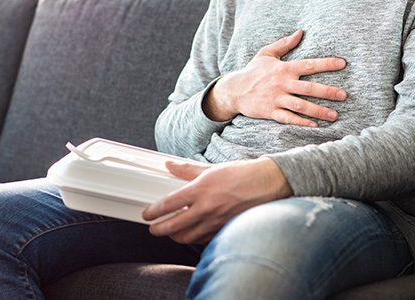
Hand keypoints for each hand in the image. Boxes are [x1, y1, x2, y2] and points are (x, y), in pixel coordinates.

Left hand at [142, 157, 291, 243]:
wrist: (267, 184)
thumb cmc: (241, 175)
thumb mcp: (211, 168)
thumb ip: (187, 169)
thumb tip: (169, 165)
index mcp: (200, 190)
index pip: (168, 204)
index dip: (153, 212)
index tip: (147, 214)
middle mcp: (206, 208)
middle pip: (173, 226)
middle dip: (158, 229)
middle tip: (153, 228)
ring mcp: (216, 222)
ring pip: (186, 237)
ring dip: (175, 236)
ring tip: (171, 232)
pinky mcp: (224, 230)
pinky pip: (203, 239)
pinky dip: (194, 238)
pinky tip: (192, 233)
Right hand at [203, 30, 347, 126]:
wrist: (234, 90)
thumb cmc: (252, 71)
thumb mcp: (266, 54)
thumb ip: (284, 44)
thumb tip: (300, 32)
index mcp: (283, 69)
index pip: (308, 65)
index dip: (326, 64)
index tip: (343, 64)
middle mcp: (282, 84)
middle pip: (308, 88)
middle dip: (327, 92)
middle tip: (344, 96)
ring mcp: (276, 99)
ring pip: (301, 105)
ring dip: (318, 111)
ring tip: (334, 115)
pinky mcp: (270, 112)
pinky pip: (288, 118)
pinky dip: (301, 122)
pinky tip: (314, 125)